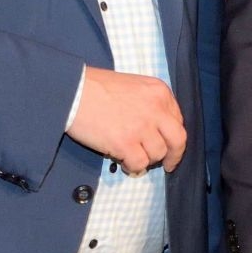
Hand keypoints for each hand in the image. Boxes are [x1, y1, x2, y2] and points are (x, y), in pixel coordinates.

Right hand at [66, 66, 185, 173]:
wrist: (73, 91)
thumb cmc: (97, 87)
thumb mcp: (134, 86)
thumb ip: (150, 103)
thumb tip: (157, 127)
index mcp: (160, 92)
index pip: (177, 120)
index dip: (172, 136)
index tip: (169, 144)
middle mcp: (156, 109)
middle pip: (178, 140)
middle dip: (175, 155)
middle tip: (168, 165)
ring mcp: (142, 127)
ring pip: (157, 154)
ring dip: (147, 159)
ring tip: (132, 157)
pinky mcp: (125, 143)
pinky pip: (139, 164)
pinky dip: (133, 167)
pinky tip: (125, 164)